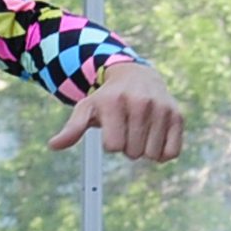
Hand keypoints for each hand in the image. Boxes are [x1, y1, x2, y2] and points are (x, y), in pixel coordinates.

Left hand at [48, 61, 181, 162]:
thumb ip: (72, 129)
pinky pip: (172, 153)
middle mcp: (140, 103)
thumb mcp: (87, 108)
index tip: (113, 127)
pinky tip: (156, 136)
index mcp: (115, 102)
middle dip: (128, 146)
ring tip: (141, 129)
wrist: (137, 75)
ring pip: (152, 155)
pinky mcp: (177, 115)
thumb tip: (53, 146)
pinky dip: (163, 152)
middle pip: (133, 152)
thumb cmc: (107, 97)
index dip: (111, 142)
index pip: (113, 146)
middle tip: (127, 128)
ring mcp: (161, 109)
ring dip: (145, 149)